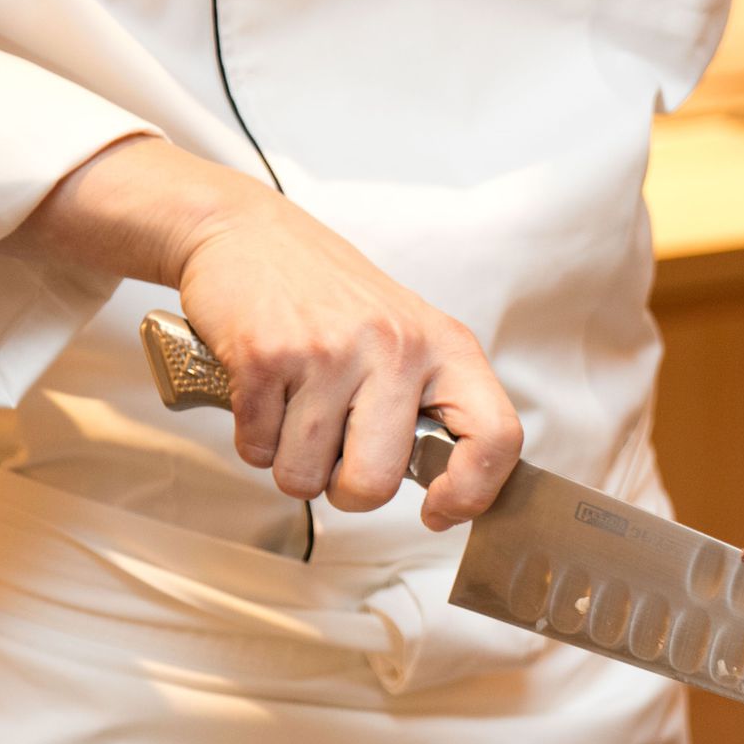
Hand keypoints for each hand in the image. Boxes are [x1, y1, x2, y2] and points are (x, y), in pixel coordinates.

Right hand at [1, 135, 519, 529]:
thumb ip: (434, 404)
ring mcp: (329, 351)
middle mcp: (396, 348)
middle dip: (348, 492)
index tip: (440, 509)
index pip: (495, 437)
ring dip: (293, 465)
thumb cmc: (333, 299)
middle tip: (338, 459)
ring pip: (306, 476)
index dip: (473, 493)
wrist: (248, 234)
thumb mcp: (410, 336)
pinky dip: (255, 440)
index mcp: (447, 348)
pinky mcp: (264, 355)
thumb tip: (447, 490)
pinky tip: (265, 397)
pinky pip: (258, 449)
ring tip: (297, 415)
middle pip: (377, 483)